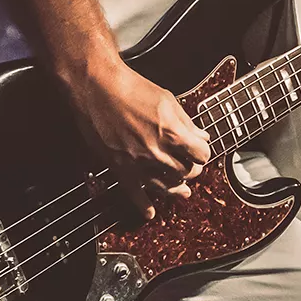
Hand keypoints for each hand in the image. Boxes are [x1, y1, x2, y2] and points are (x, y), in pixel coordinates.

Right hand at [63, 59, 208, 219]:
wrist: (97, 88)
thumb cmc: (131, 88)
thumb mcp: (168, 100)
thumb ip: (187, 122)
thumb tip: (201, 136)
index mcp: (172, 132)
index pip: (201, 155)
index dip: (203, 152)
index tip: (200, 151)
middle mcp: (156, 152)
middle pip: (186, 172)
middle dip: (192, 169)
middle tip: (191, 166)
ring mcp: (137, 163)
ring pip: (166, 187)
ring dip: (177, 189)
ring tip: (183, 191)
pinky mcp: (120, 168)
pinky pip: (135, 194)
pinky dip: (144, 206)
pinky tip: (150, 212)